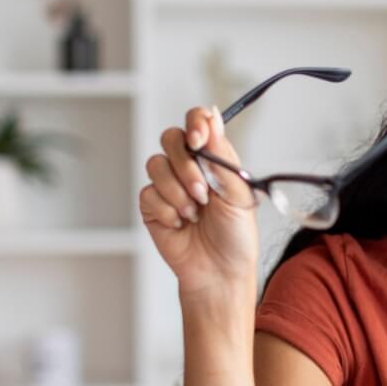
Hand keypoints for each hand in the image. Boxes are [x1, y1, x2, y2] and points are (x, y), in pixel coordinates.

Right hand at [139, 106, 259, 300]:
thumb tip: (212, 114)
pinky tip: (180, 224)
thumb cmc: (236, 234)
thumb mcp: (238, 192)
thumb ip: (222, 154)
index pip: (198, 121)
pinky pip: (148, 193)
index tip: (199, 139)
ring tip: (195, 214)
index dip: (195, 122)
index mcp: (214, 158)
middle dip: (185, 165)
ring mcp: (168, 185)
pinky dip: (167, 210)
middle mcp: (189, 166)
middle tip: (203, 193)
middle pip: (171, 137)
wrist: (220, 271)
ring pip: (156, 164)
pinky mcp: (152, 205)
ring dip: (177, 192)